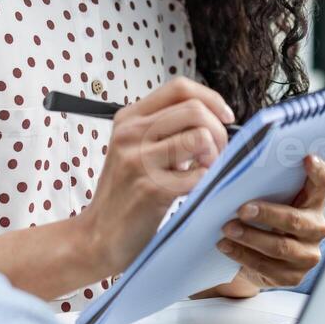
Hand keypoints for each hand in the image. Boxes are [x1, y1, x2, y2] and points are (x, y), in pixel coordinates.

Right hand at [78, 76, 235, 276]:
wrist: (98, 235)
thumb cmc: (126, 192)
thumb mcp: (135, 148)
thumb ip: (165, 128)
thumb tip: (215, 117)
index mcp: (129, 118)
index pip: (179, 88)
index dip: (211, 99)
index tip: (225, 117)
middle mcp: (131, 134)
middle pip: (195, 110)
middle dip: (219, 131)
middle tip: (218, 153)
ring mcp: (139, 160)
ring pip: (200, 138)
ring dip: (214, 156)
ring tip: (205, 171)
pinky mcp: (151, 189)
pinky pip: (198, 174)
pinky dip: (205, 181)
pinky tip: (193, 189)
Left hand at [191, 153, 324, 297]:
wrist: (256, 257)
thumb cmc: (262, 218)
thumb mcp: (266, 199)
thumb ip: (263, 184)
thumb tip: (237, 169)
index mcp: (313, 202)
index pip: (324, 183)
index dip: (319, 171)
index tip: (307, 158)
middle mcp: (316, 228)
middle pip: (296, 220)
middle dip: (267, 214)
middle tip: (242, 209)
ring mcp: (307, 255)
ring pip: (280, 246)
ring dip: (250, 237)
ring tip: (227, 229)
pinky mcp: (292, 277)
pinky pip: (266, 267)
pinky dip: (242, 255)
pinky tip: (226, 246)